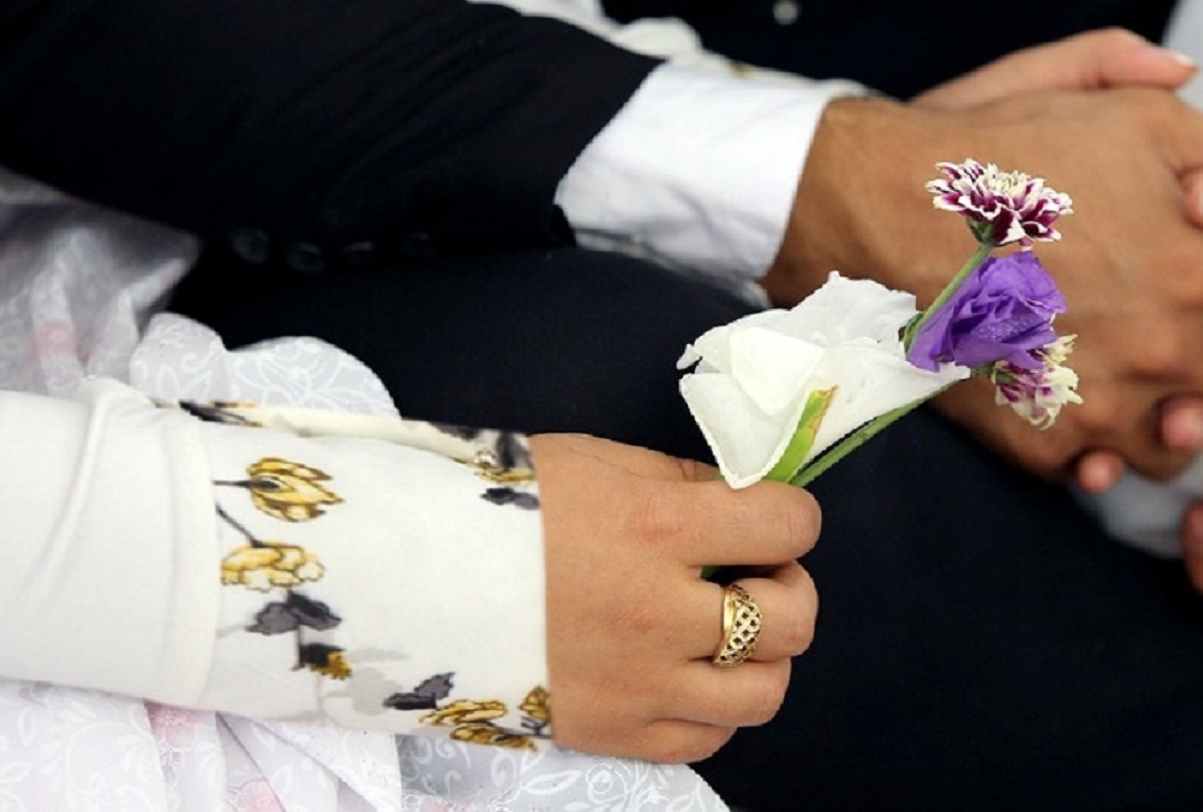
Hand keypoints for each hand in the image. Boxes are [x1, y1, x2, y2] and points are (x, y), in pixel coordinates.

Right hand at [532, 434, 821, 761]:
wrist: (408, 580)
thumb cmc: (501, 508)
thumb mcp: (596, 462)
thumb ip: (680, 481)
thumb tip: (742, 498)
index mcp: (658, 529)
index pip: (788, 526)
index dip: (791, 517)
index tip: (766, 518)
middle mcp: (660, 615)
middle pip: (793, 621)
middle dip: (788, 589)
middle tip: (750, 575)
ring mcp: (639, 686)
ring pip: (764, 694)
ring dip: (761, 658)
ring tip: (724, 633)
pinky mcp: (613, 734)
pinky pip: (707, 741)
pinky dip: (713, 710)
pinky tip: (686, 675)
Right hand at [761, 29, 1202, 481]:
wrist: (875, 210)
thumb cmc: (1002, 149)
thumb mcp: (1130, 115)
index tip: (1173, 234)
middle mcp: (1168, 347)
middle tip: (1161, 304)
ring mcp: (1107, 404)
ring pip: (1189, 433)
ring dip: (1178, 403)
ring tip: (1135, 365)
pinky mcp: (1047, 442)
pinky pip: (1113, 470)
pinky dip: (1111, 449)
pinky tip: (1086, 404)